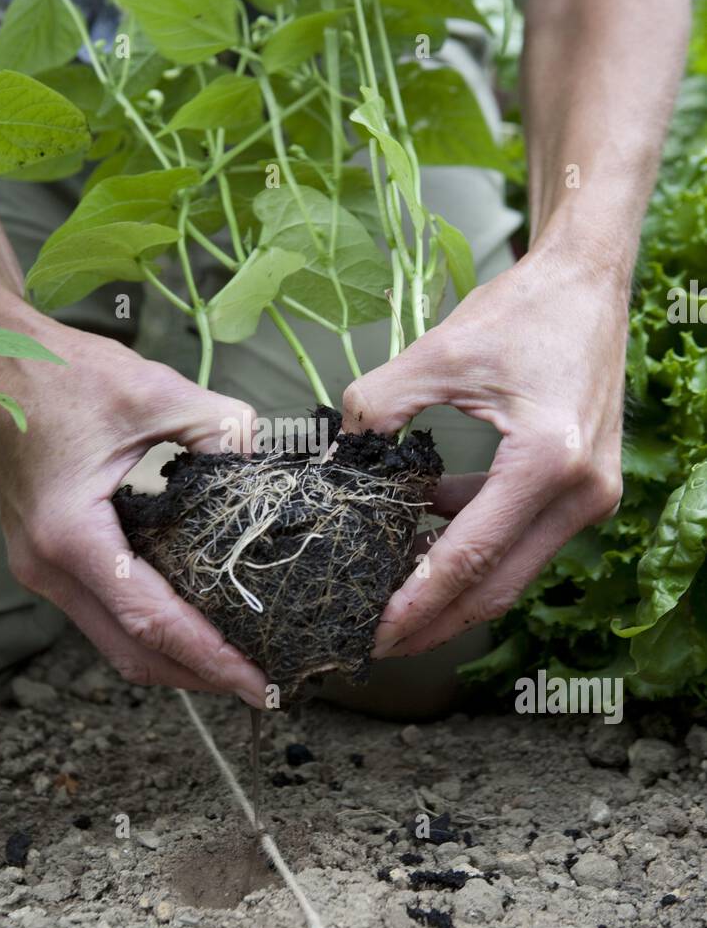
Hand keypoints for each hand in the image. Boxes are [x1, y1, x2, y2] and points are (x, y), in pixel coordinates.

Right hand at [0, 312, 267, 705]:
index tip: (261, 684)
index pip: (151, 619)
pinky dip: (150, 631)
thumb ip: (224, 431)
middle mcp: (46, 566)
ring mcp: (38, 569)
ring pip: (114, 641)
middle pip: (132, 651)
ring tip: (238, 662)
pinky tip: (196, 622)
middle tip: (264, 686)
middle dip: (200, 676)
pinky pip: (103, 614)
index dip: (210, 658)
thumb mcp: (157, 391)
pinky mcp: (45, 560)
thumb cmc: (64, 372)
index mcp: (70, 533)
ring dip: (175, 659)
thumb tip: (274, 470)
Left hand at [341, 252, 627, 656]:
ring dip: (451, 587)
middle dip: (433, 622)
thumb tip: (335, 454)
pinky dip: (472, 545)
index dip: (418, 602)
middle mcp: (582, 492)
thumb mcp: (440, 352)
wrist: (589, 281)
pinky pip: (521, 538)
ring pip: (511, 570)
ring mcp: (591, 496)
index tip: (373, 635)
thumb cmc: (525, 309)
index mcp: (549, 462)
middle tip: (373, 645)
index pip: (471, 556)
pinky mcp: (585, 490)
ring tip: (388, 598)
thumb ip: (380, 404)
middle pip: (498, 587)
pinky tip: (420, 533)